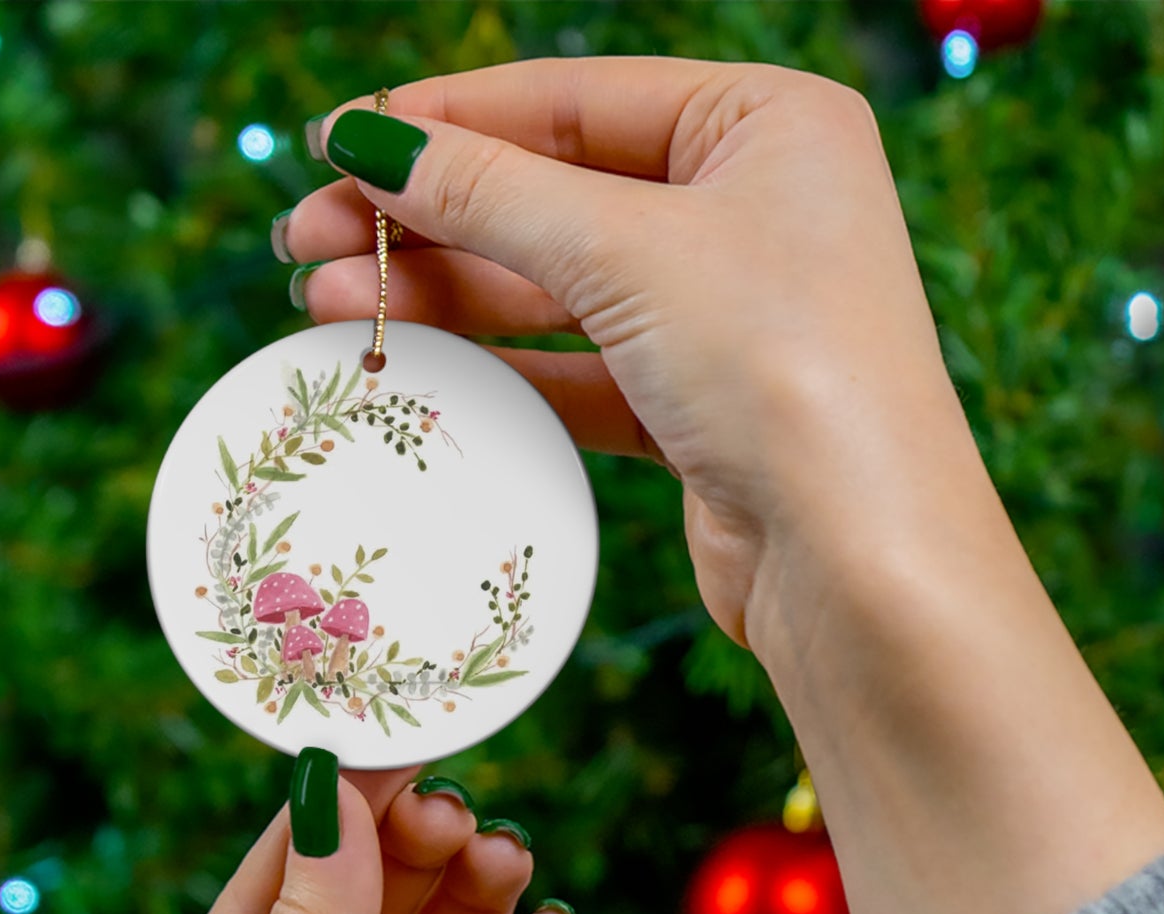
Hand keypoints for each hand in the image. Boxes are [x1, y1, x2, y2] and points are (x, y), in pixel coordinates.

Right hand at [280, 56, 969, 652]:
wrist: (858, 562)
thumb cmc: (781, 369)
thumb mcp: (627, 251)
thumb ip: (491, 193)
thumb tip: (370, 141)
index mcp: (768, 125)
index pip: (574, 100)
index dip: (446, 120)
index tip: (334, 142)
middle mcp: (754, 210)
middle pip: (556, 194)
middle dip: (428, 217)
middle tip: (305, 240)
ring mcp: (729, 315)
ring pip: (560, 287)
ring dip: (446, 295)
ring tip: (326, 304)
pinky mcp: (702, 408)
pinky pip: (581, 369)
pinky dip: (500, 368)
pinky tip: (412, 363)